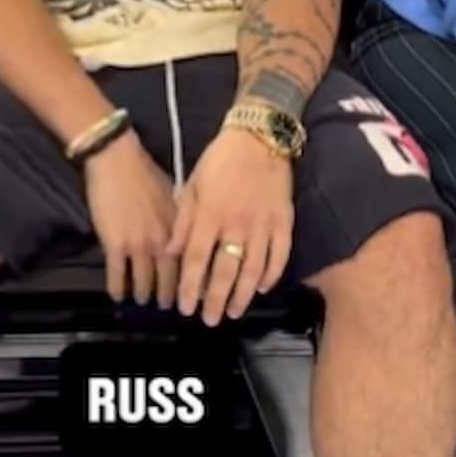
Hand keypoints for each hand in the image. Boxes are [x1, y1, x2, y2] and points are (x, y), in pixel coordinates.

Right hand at [83, 131, 178, 306]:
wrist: (116, 159)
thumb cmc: (145, 172)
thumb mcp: (173, 195)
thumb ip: (179, 220)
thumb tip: (183, 238)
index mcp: (178, 228)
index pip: (189, 263)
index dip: (192, 280)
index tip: (193, 292)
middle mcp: (162, 241)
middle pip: (169, 279)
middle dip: (170, 296)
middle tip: (170, 308)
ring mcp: (137, 245)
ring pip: (143, 281)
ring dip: (144, 294)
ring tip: (143, 301)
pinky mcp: (114, 245)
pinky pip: (117, 275)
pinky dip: (117, 289)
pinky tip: (117, 296)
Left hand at [169, 127, 293, 326]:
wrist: (259, 136)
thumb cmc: (220, 159)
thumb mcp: (193, 184)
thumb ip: (183, 221)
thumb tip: (172, 252)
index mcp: (210, 215)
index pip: (197, 260)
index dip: (191, 287)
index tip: (186, 308)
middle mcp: (236, 225)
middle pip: (225, 272)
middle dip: (215, 300)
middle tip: (210, 321)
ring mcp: (263, 226)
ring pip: (253, 270)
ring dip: (242, 295)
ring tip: (233, 312)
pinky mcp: (283, 222)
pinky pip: (280, 256)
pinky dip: (273, 275)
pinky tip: (263, 289)